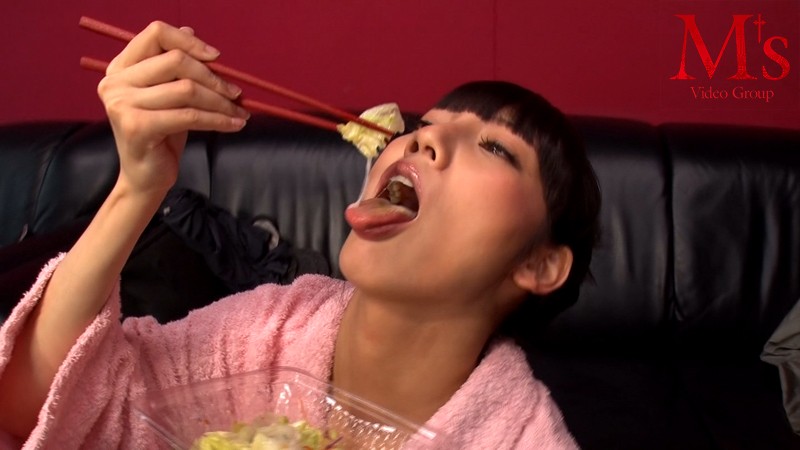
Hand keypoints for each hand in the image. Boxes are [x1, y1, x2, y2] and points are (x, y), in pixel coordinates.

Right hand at [97, 21, 249, 194]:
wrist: (146, 179)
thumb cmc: (161, 136)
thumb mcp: (169, 96)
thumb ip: (175, 66)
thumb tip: (190, 30)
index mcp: (120, 68)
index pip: (155, 34)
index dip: (189, 41)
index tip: (216, 57)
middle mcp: (115, 82)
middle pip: (175, 60)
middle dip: (213, 77)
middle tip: (236, 93)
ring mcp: (122, 104)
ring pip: (186, 90)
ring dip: (221, 102)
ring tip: (239, 111)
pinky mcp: (137, 127)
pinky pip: (189, 115)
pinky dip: (217, 119)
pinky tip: (234, 124)